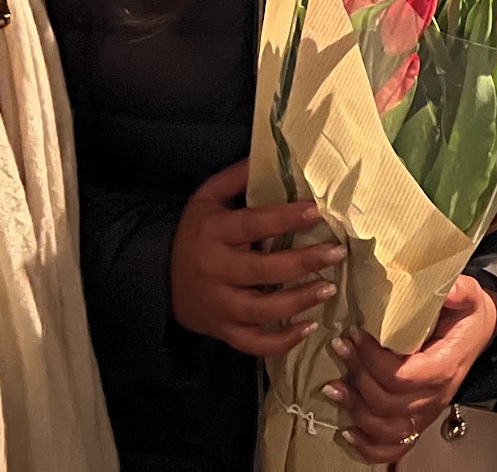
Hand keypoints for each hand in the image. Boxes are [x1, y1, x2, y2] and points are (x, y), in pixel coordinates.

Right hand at [168, 160, 343, 358]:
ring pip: (261, 310)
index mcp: (214, 233)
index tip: (317, 210)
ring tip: (329, 288)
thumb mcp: (207, 198)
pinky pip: (253, 342)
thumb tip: (270, 153)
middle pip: (262, 271)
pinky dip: (281, 341)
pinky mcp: (222, 330)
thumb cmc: (196, 232)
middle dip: (303, 263)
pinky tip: (308, 328)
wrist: (160, 279)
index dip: (285, 218)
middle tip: (336, 253)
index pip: (252, 224)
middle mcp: (215, 270)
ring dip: (298, 302)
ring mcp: (219, 304)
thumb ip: (237, 178)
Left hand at [325, 274, 496, 462]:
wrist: (476, 334)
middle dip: (358, 375)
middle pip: (388, 402)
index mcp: (445, 367)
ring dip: (356, 409)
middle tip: (343, 347)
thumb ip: (460, 290)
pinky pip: (394, 447)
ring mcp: (426, 412)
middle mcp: (436, 396)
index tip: (357, 334)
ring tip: (334, 385)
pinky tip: (348, 431)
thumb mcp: (469, 295)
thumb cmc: (466, 316)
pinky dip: (369, 446)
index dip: (374, 360)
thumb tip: (446, 289)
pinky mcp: (417, 419)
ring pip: (386, 428)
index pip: (404, 377)